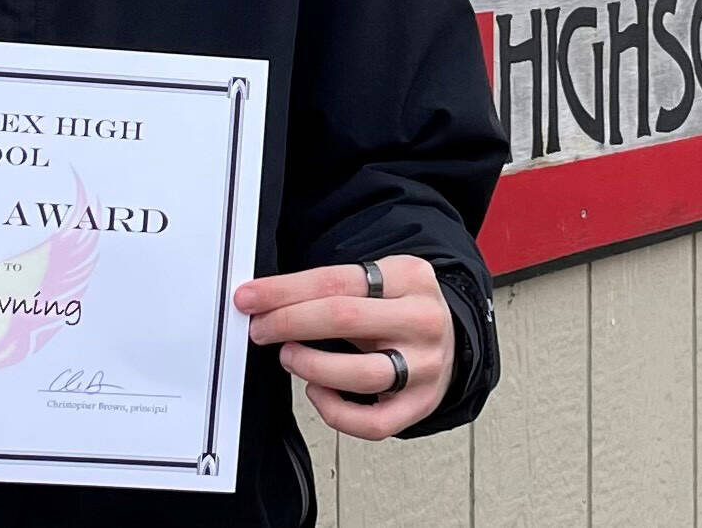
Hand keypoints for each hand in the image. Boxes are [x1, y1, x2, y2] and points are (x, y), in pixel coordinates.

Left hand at [233, 254, 453, 439]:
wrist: (450, 339)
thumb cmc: (399, 309)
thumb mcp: (380, 279)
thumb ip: (333, 287)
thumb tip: (267, 301)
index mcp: (410, 277)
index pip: (337, 281)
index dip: (285, 291)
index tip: (251, 298)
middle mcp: (422, 321)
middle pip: (345, 318)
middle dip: (290, 322)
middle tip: (261, 328)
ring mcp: (425, 366)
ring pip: (361, 373)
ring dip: (310, 365)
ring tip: (289, 357)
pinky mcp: (420, 405)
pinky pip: (372, 423)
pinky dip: (335, 411)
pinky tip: (318, 391)